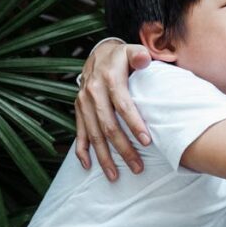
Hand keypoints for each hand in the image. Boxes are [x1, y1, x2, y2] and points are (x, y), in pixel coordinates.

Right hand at [75, 39, 151, 179]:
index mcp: (108, 79)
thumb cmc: (121, 57)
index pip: (122, 105)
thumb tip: (145, 59)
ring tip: (115, 176)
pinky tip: (88, 166)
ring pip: (94, 135)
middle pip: (108, 126)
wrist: (98, 54)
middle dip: (123, 149)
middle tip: (137, 167)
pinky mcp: (78, 110)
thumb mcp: (131, 50)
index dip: (134, 123)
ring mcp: (83, 103)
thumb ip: (139, 55)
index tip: (146, 142)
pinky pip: (79, 133)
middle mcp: (92, 93)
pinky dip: (82, 151)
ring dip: (104, 157)